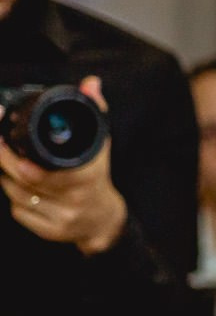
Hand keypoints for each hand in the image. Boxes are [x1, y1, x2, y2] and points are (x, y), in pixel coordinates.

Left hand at [0, 75, 125, 254]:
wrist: (105, 220)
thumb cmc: (97, 178)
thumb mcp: (99, 143)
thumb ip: (94, 110)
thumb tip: (90, 83)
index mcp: (87, 176)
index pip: (43, 165)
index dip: (14, 152)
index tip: (1, 133)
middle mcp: (74, 199)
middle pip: (24, 178)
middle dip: (3, 157)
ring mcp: (60, 217)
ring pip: (17, 193)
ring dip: (7, 175)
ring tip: (9, 159)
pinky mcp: (48, 231)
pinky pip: (18, 211)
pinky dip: (14, 196)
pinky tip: (20, 185)